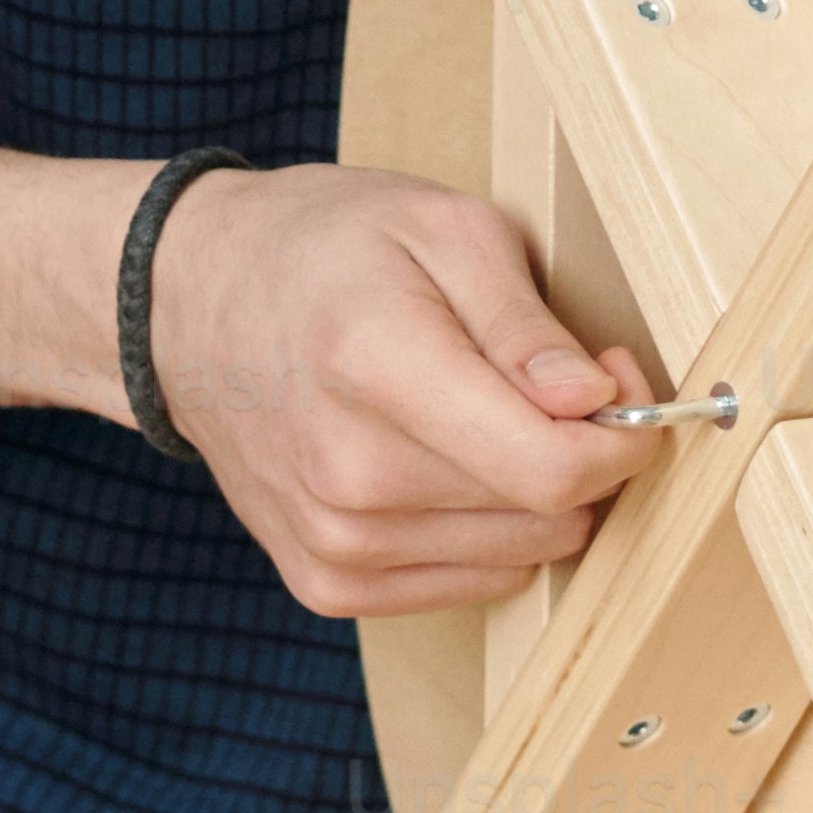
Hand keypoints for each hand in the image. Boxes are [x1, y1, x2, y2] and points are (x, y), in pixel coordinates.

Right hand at [137, 160, 646, 619]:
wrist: (190, 305)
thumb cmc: (325, 250)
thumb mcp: (442, 228)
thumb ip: (526, 321)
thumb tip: (596, 401)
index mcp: (380, 369)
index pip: (553, 468)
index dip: (622, 436)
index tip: (618, 382)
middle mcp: (350, 476)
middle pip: (546, 516)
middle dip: (582, 453)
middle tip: (549, 382)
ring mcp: (333, 541)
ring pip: (519, 557)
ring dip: (532, 496)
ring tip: (483, 414)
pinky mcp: (327, 582)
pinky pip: (469, 583)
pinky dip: (485, 531)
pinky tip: (446, 463)